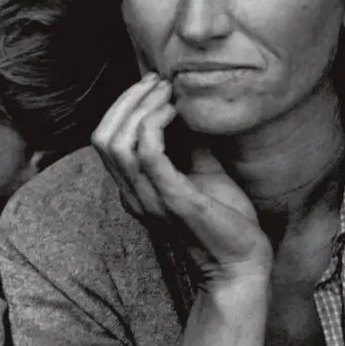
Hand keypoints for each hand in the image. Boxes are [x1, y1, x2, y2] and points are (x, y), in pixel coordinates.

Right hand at [92, 73, 271, 282]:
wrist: (242, 264)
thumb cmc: (225, 220)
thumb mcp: (201, 172)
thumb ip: (186, 144)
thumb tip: (184, 105)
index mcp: (135, 190)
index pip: (104, 141)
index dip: (122, 106)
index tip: (152, 85)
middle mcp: (134, 196)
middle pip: (102, 137)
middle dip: (127, 100)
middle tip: (158, 82)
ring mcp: (150, 200)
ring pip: (117, 142)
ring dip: (140, 106)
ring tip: (167, 92)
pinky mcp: (174, 200)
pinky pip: (148, 154)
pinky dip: (157, 123)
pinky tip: (177, 112)